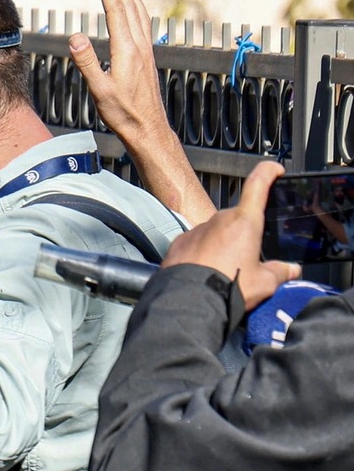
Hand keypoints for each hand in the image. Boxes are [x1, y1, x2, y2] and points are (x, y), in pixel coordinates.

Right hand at [69, 0, 164, 139]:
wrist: (148, 128)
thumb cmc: (123, 113)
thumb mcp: (100, 90)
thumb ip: (87, 62)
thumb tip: (76, 37)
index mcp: (127, 51)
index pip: (116, 12)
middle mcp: (139, 47)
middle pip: (130, 8)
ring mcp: (146, 51)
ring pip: (140, 14)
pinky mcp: (148, 58)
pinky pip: (143, 25)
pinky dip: (138, 10)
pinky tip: (136, 11)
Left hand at [162, 161, 299, 307]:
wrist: (188, 300)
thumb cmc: (228, 287)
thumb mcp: (265, 283)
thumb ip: (280, 272)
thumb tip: (291, 269)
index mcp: (244, 221)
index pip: (258, 185)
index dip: (268, 173)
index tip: (274, 169)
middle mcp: (219, 219)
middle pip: (238, 219)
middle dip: (244, 235)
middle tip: (248, 260)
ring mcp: (196, 230)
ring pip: (216, 232)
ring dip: (222, 246)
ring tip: (225, 272)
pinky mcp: (179, 243)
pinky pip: (196, 244)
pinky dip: (202, 254)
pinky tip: (205, 273)